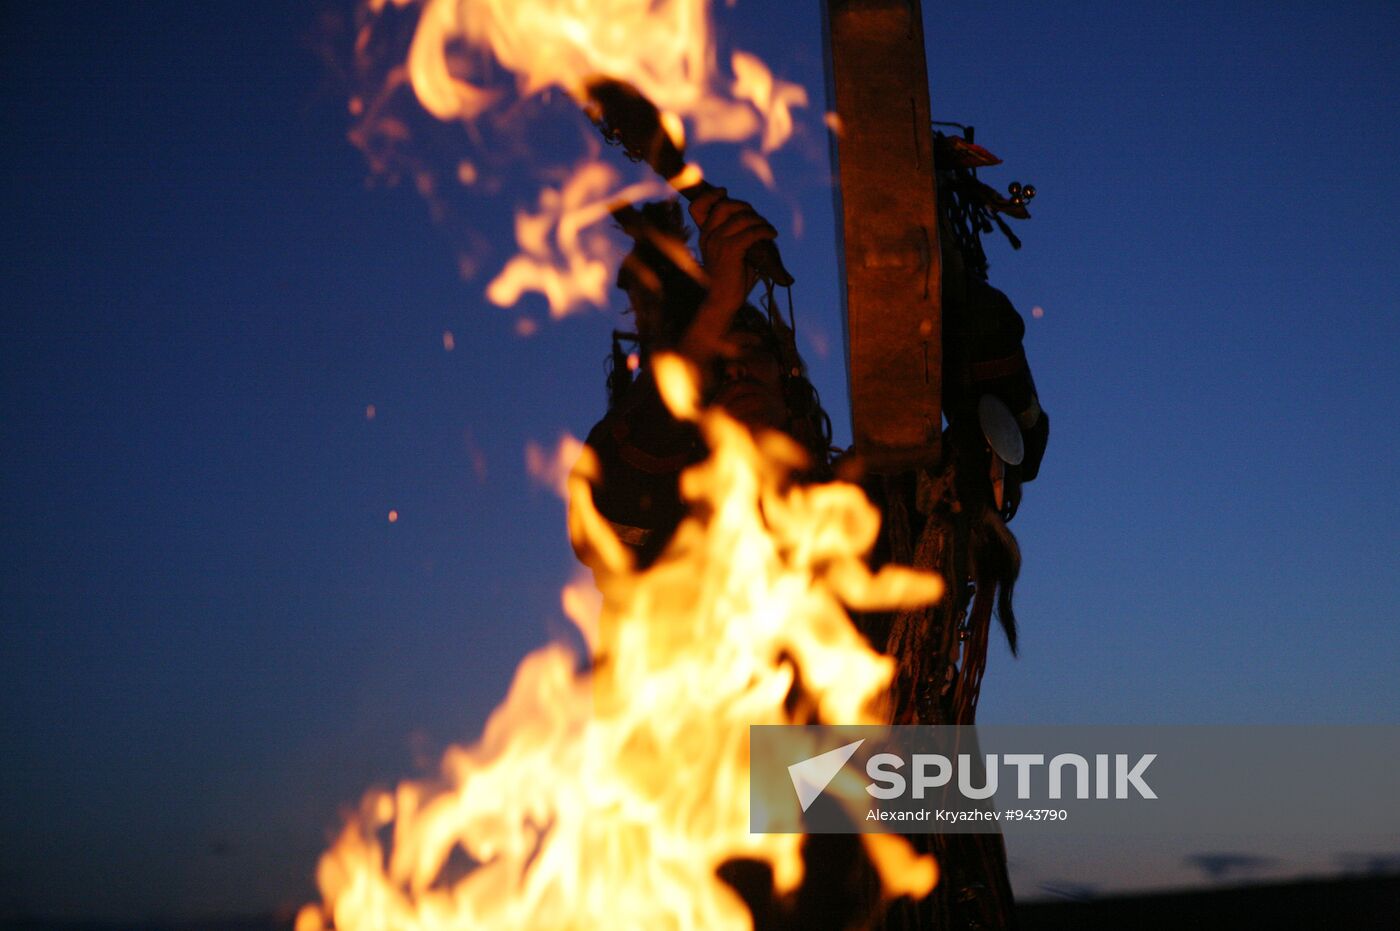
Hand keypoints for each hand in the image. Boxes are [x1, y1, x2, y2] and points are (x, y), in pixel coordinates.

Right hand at [689, 187, 776, 317]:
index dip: (711, 196)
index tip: (724, 192)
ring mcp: (718, 242)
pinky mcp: (730, 250)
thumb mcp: (731, 255)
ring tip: (768, 229)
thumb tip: (761, 226)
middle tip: (757, 218)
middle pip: (725, 206)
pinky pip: (752, 232)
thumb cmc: (730, 282)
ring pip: (742, 217)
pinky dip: (765, 230)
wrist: (721, 302)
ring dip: (759, 220)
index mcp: (705, 236)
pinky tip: (772, 235)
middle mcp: (708, 236)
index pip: (698, 207)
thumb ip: (739, 237)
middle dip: (744, 207)